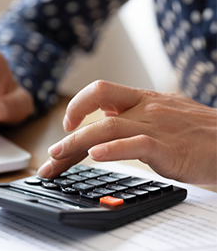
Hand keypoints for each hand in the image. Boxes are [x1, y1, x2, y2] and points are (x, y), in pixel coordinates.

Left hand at [38, 80, 216, 183]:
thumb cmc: (199, 136)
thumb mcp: (164, 118)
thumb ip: (135, 119)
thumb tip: (105, 126)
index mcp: (145, 100)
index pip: (101, 93)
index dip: (77, 105)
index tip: (66, 124)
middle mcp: (147, 108)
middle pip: (98, 108)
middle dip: (70, 129)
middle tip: (51, 154)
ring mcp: (157, 126)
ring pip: (109, 127)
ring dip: (78, 142)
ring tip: (58, 157)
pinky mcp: (169, 147)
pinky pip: (136, 144)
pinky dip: (113, 150)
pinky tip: (95, 157)